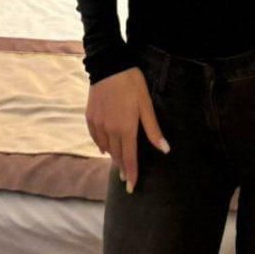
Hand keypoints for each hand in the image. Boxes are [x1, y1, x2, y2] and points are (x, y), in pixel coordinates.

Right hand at [85, 67, 169, 193]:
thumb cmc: (131, 83)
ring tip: (118, 163)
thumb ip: (153, 129)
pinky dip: (101, 145)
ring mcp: (98, 124)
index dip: (131, 173)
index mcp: (126, 128)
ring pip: (106, 147)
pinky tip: (104, 147)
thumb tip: (164, 150)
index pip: (129, 157)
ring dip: (113, 156)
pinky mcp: (90, 117)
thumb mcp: (146, 104)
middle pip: (117, 155)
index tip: (132, 187)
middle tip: (126, 179)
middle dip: (122, 168)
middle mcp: (110, 130)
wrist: (108, 66)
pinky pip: (95, 137)